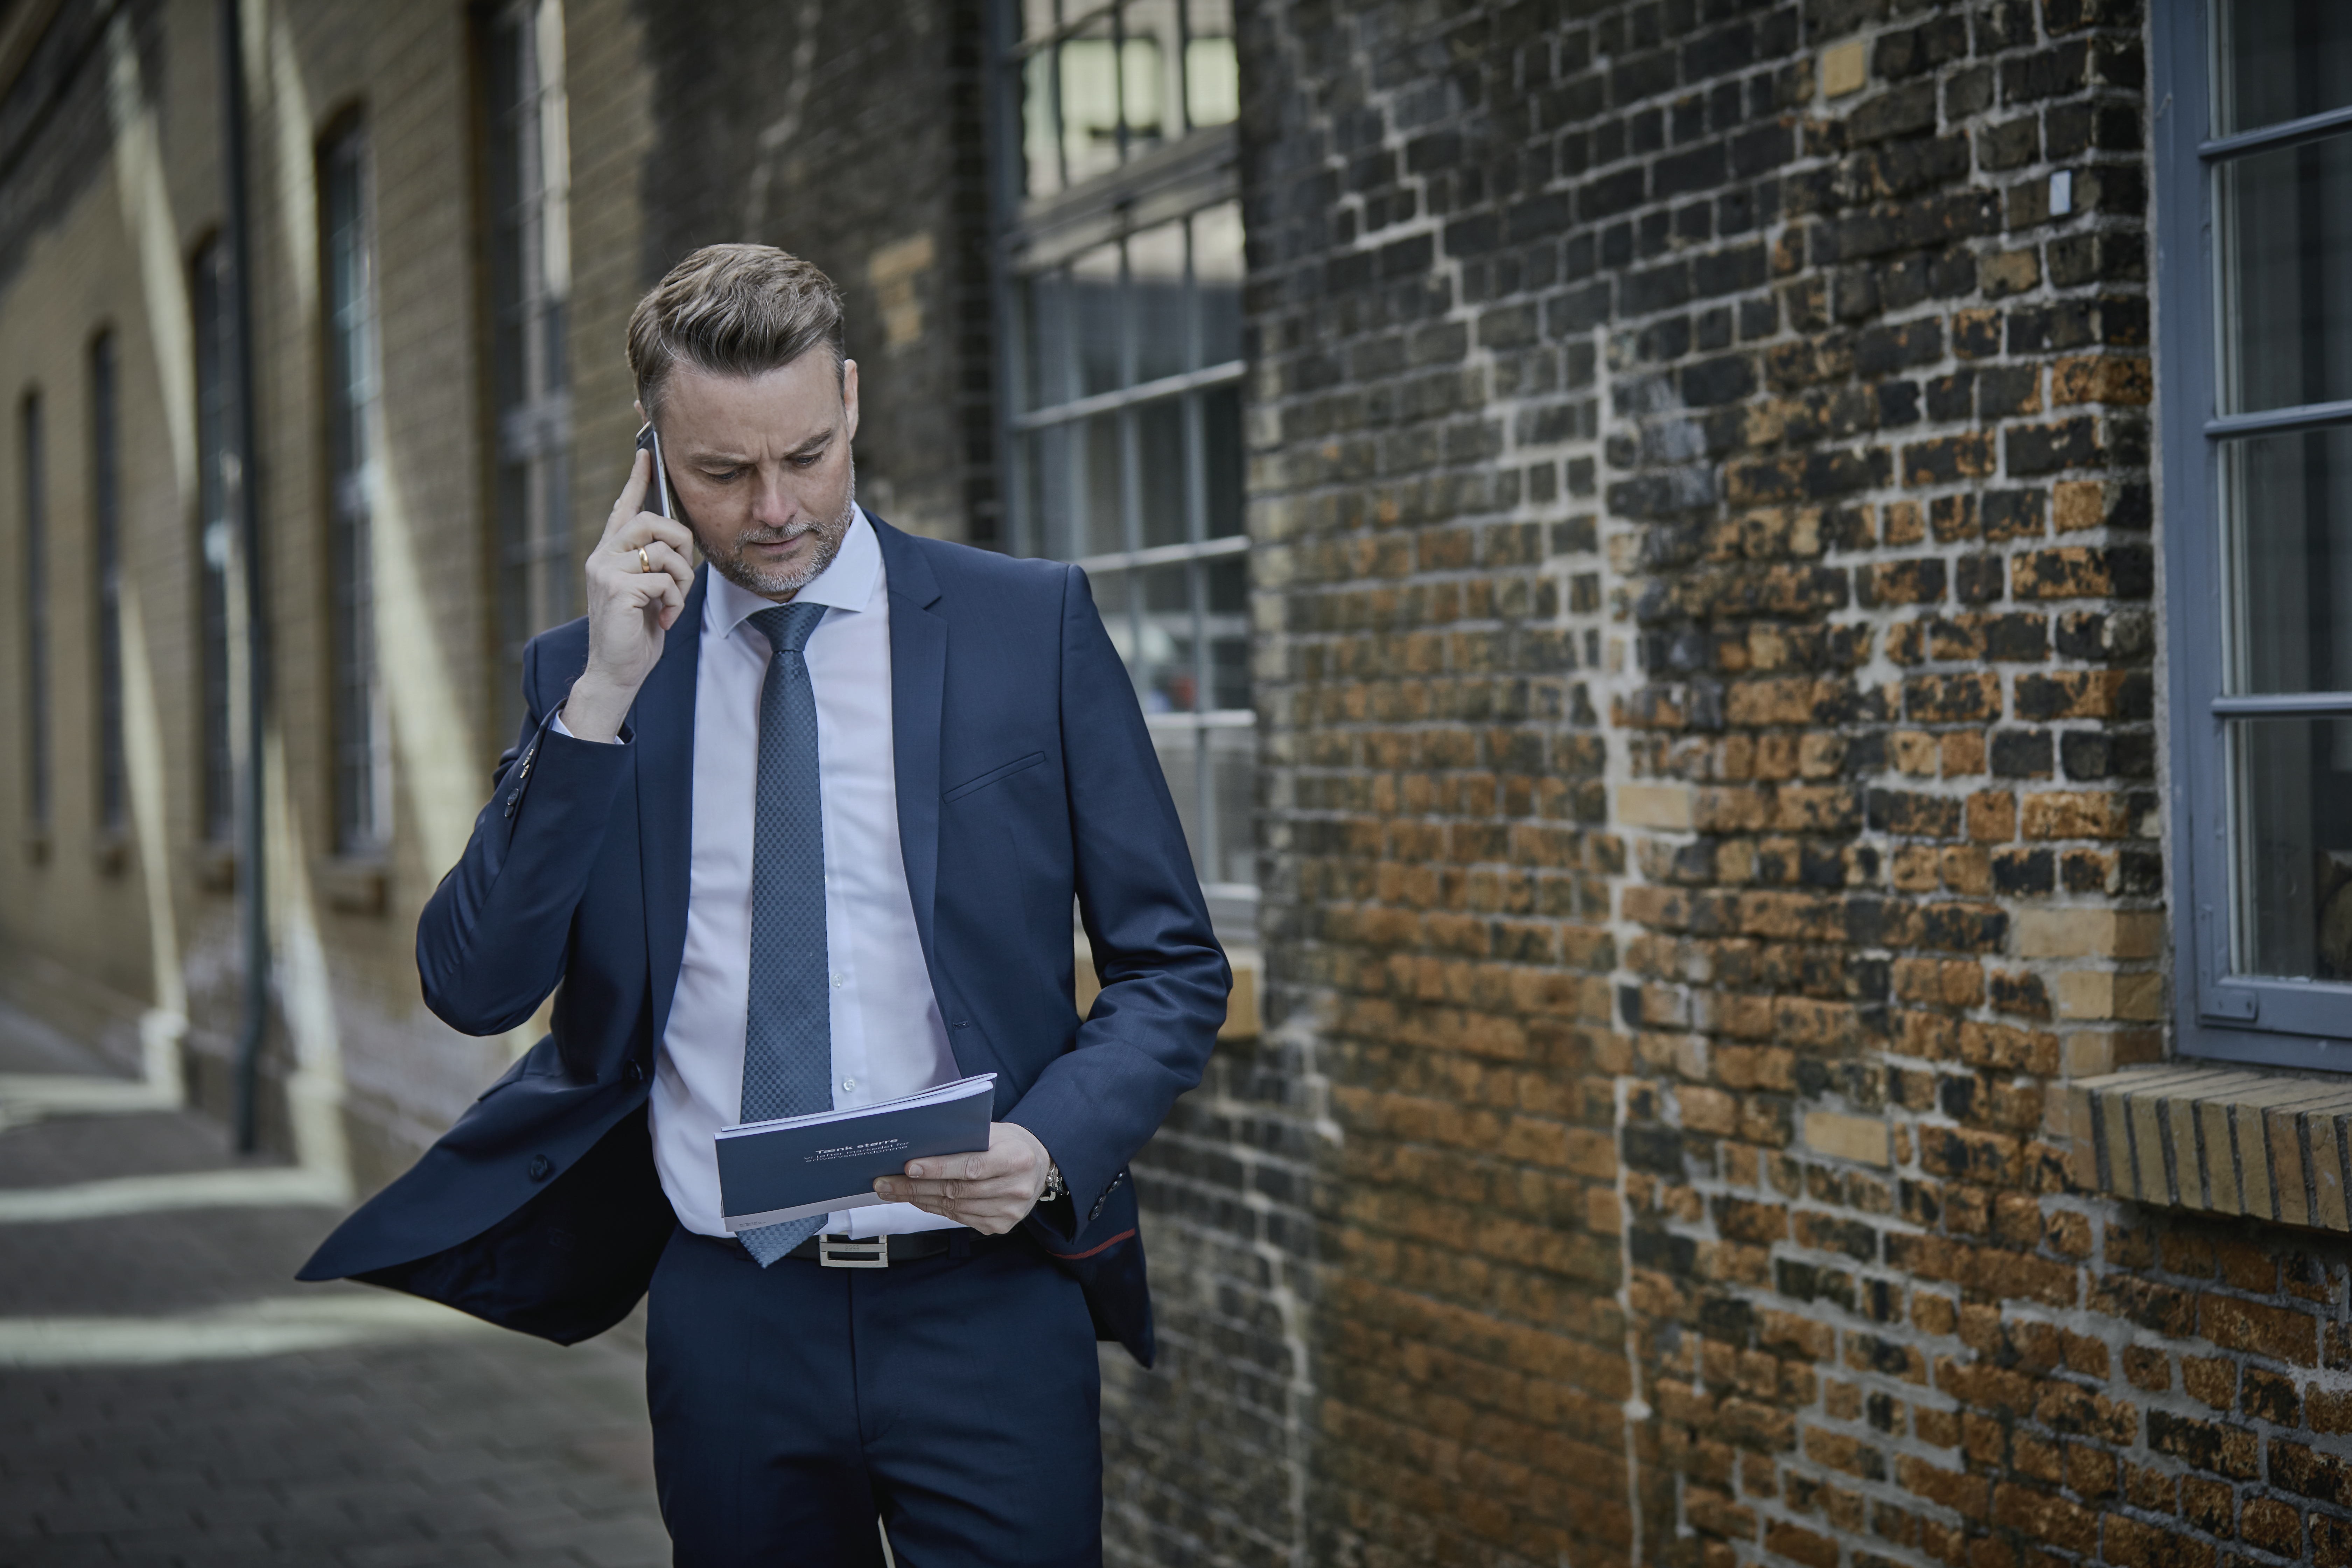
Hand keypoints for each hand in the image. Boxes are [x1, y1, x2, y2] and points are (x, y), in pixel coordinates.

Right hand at [565, 449, 696, 740]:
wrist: (616, 670)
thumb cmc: (636, 631)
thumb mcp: (648, 590)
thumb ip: (655, 563)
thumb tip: (679, 541)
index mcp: (610, 552)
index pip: (624, 508)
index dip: (637, 480)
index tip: (646, 453)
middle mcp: (603, 555)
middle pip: (654, 522)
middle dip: (681, 545)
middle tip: (681, 576)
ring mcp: (606, 571)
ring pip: (664, 552)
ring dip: (681, 581)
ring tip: (670, 604)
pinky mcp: (616, 589)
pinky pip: (664, 580)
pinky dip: (674, 602)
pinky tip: (662, 619)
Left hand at [874, 1123, 1050, 1234]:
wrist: (1039, 1166)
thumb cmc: (1011, 1144)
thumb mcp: (995, 1131)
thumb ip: (965, 1138)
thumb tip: (920, 1146)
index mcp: (1017, 1159)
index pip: (971, 1166)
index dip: (938, 1168)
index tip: (909, 1167)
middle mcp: (1015, 1188)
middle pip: (957, 1190)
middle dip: (915, 1186)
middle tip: (885, 1182)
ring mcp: (1008, 1211)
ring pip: (954, 1207)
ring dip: (918, 1199)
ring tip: (892, 1191)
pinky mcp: (1000, 1225)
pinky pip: (959, 1218)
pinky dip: (935, 1208)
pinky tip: (918, 1199)